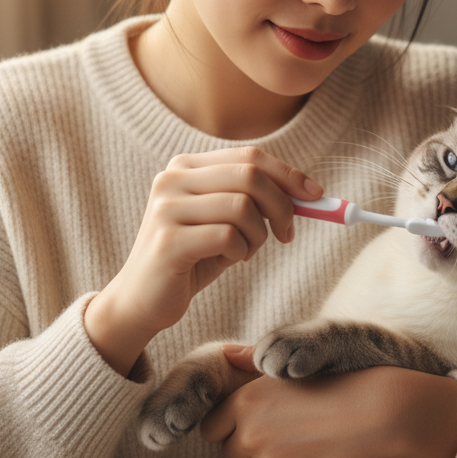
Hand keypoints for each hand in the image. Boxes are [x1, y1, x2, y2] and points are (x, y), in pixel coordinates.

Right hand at [84, 149, 320, 376]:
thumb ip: (258, 202)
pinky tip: (229, 260)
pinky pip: (228, 236)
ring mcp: (166, 208)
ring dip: (259, 234)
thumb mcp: (225, 223)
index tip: (316, 195)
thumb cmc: (191, 259)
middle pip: (250, 175)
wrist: (141, 301)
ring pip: (242, 206)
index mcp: (186, 167)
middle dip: (282, 205)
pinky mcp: (168, 240)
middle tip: (287, 233)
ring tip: (246, 251)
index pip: (249, 156)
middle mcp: (172, 179)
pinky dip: (241, 251)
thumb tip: (309, 193)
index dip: (288, 174)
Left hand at [202, 347, 456, 457]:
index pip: (211, 429)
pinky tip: (309, 456)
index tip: (248, 423)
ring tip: (298, 442)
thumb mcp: (286, 369)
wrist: (371, 410)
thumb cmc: (329, 384)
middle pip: (229, 454)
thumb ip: (250, 362)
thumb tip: (226, 353)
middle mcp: (250, 434)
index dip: (228, 428)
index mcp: (243, 403)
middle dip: (247, 447)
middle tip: (280, 431)